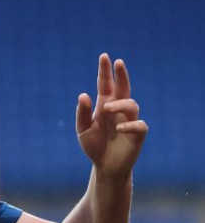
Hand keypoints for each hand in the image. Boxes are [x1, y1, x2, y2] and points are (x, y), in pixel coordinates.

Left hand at [75, 53, 147, 180]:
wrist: (104, 166)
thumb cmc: (94, 145)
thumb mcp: (83, 130)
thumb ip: (82, 113)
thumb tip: (83, 94)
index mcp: (104, 105)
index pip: (106, 85)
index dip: (105, 71)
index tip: (104, 56)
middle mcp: (118, 110)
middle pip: (123, 88)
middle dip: (121, 75)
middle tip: (118, 62)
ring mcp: (129, 120)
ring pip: (132, 104)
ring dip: (120, 103)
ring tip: (107, 108)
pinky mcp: (137, 135)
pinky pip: (139, 125)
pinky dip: (130, 125)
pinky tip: (119, 128)